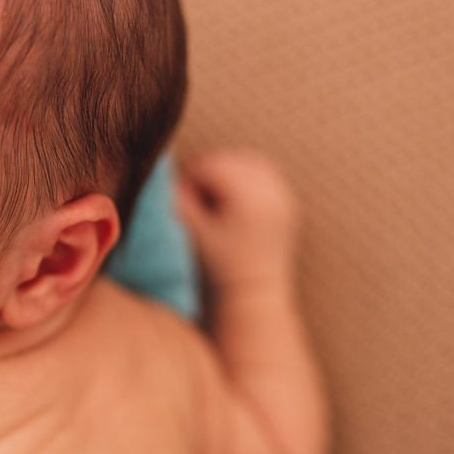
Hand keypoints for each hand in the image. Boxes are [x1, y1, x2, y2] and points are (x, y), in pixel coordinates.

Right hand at [176, 149, 299, 292]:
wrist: (252, 294)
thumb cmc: (215, 266)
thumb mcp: (189, 230)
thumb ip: (176, 196)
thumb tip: (167, 170)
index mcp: (248, 199)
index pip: (208, 165)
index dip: (188, 180)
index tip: (184, 203)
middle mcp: (272, 193)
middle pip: (228, 159)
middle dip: (207, 174)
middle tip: (198, 201)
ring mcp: (284, 196)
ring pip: (247, 161)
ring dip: (225, 173)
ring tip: (215, 201)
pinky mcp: (287, 201)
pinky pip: (262, 172)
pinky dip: (244, 179)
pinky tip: (232, 203)